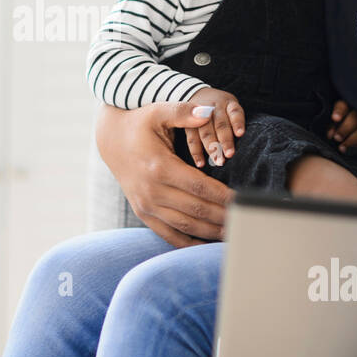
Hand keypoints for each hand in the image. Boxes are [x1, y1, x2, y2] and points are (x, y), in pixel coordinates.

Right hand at [95, 102, 232, 246]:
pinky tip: (207, 244)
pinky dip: (189, 243)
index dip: (223, 196)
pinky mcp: (143, 213)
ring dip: (210, 232)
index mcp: (160, 167)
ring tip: (232, 232)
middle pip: (196, 210)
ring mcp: (146, 205)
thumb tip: (208, 112)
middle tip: (245, 219)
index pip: (199, 187)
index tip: (242, 200)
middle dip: (223, 216)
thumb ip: (184, 112)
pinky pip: (168, 234)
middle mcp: (152, 190)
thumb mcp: (158, 111)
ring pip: (185, 226)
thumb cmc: (139, 125)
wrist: (111, 140)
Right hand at [184, 87, 244, 167]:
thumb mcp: (230, 107)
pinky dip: (196, 152)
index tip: (240, 134)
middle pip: (220, 124)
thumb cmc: (222, 109)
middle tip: (229, 155)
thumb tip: (244, 146)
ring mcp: (199, 115)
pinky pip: (192, 138)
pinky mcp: (188, 123)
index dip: (237, 122)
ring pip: (205, 131)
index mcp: (228, 103)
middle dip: (225, 140)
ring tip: (218, 161)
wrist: (197, 96)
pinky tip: (201, 163)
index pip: (234, 112)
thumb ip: (234, 121)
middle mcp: (214, 107)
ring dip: (211, 147)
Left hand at [326, 98, 356, 151]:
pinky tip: (353, 151)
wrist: (352, 131)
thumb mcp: (333, 123)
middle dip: (345, 129)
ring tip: (341, 148)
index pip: (343, 105)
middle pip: (355, 118)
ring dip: (352, 141)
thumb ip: (332, 126)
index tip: (335, 118)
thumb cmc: (339, 126)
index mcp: (348, 105)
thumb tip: (331, 135)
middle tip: (337, 138)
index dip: (339, 112)